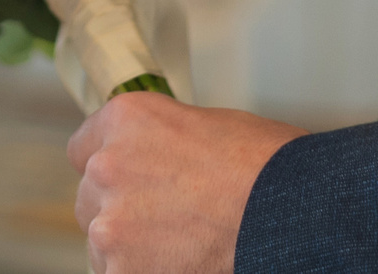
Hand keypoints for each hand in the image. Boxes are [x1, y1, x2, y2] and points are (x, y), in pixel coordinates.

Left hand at [68, 93, 303, 273]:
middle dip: (122, 211)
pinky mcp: (123, 271)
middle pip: (90, 199)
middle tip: (168, 222)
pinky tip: (184, 267)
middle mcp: (108, 167)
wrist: (294, 212)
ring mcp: (112, 223)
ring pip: (103, 244)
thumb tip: (158, 164)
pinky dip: (146, 273)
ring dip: (132, 250)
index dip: (112, 168)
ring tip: (184, 250)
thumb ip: (163, 143)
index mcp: (127, 120)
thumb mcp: (209, 126)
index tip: (129, 182)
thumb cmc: (269, 167)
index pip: (83, 150)